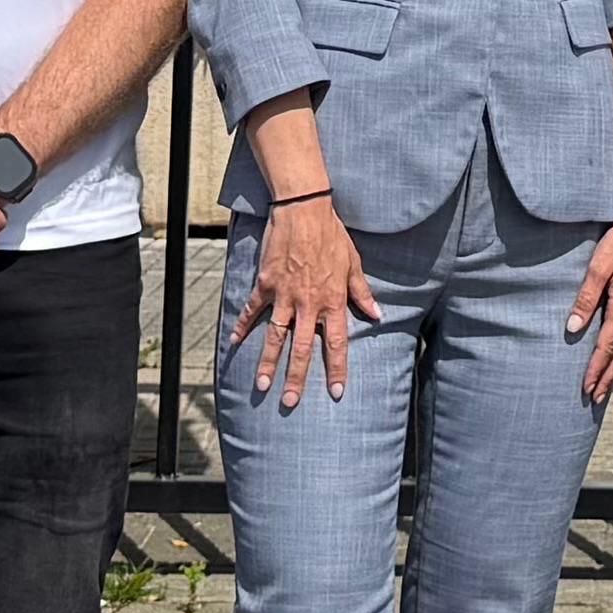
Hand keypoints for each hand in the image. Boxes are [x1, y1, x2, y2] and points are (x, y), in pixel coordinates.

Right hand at [239, 194, 378, 407]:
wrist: (304, 211)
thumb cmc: (332, 236)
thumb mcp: (354, 264)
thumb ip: (362, 293)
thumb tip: (377, 315)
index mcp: (333, 301)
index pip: (336, 343)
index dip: (336, 369)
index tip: (335, 392)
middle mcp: (309, 304)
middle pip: (302, 348)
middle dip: (297, 377)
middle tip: (291, 402)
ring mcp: (285, 296)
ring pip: (276, 336)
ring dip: (268, 362)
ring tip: (262, 386)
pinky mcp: (266, 284)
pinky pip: (252, 310)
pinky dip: (243, 326)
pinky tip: (235, 343)